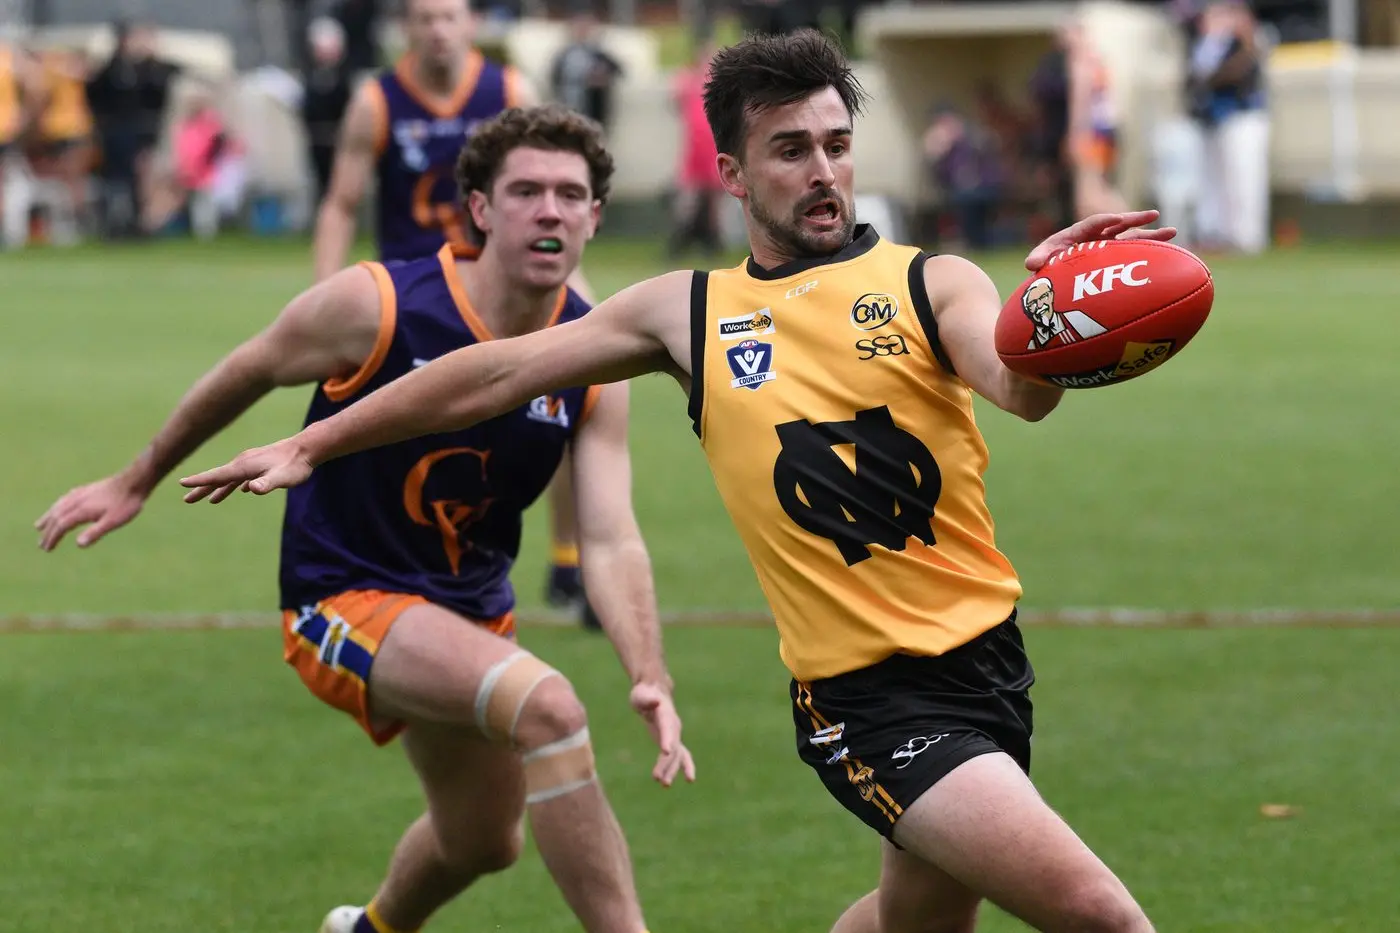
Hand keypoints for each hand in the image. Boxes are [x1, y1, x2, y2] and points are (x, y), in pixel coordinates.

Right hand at [35, 473, 145, 550]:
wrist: (135, 481)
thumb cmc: (126, 504)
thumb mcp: (113, 521)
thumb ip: (96, 532)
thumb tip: (78, 544)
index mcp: (82, 511)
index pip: (61, 526)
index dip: (53, 538)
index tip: (47, 549)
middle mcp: (77, 501)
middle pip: (56, 517)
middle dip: (48, 531)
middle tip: (41, 545)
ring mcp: (81, 493)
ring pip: (58, 506)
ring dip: (48, 517)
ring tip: (39, 526)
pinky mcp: (87, 489)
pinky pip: (66, 498)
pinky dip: (58, 505)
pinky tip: (59, 506)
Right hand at [178, 437, 314, 503]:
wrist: (307, 448)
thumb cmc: (295, 465)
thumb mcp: (282, 478)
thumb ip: (266, 484)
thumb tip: (251, 489)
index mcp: (244, 467)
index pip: (216, 476)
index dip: (199, 481)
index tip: (181, 483)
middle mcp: (243, 463)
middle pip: (218, 478)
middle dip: (202, 488)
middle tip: (186, 500)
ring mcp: (251, 463)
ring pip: (230, 478)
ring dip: (218, 488)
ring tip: (209, 500)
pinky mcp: (260, 465)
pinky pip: (242, 476)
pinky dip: (235, 484)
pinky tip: (239, 490)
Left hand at [629, 681, 696, 787]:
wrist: (654, 692)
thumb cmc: (644, 694)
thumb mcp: (641, 695)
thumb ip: (647, 700)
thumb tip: (655, 701)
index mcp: (666, 715)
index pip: (668, 729)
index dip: (667, 740)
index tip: (666, 752)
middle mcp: (674, 726)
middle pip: (672, 747)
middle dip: (666, 763)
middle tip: (657, 777)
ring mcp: (675, 734)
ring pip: (677, 755)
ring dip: (672, 769)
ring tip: (664, 784)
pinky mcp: (672, 741)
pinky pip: (680, 756)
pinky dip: (682, 767)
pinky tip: (685, 780)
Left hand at [1024, 209, 1177, 271]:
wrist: (1056, 271)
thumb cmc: (1049, 261)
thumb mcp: (1043, 258)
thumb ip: (1039, 257)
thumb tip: (1031, 263)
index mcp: (1079, 232)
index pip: (1093, 223)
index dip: (1104, 220)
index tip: (1117, 218)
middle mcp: (1098, 236)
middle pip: (1118, 225)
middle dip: (1135, 220)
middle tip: (1154, 215)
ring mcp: (1109, 245)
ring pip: (1132, 238)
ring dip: (1151, 235)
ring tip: (1172, 231)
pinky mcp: (1116, 255)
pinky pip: (1134, 252)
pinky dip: (1149, 251)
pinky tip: (1168, 251)